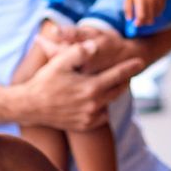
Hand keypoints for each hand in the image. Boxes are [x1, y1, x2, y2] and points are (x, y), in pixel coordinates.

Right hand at [15, 36, 139, 132]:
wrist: (29, 106)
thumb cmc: (44, 81)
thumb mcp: (60, 62)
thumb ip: (79, 52)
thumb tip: (95, 45)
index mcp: (91, 87)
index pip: (118, 75)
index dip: (130, 67)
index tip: (141, 61)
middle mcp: (93, 104)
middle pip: (118, 90)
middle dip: (124, 80)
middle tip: (128, 72)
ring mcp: (89, 117)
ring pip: (109, 103)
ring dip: (112, 93)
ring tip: (112, 84)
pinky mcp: (84, 125)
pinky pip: (101, 116)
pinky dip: (102, 108)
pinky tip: (97, 100)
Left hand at [122, 0, 166, 27]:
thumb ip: (127, 7)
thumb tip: (129, 19)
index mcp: (141, 0)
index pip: (142, 17)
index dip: (138, 23)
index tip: (135, 23)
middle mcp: (151, 2)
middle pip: (149, 20)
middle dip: (143, 22)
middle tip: (139, 20)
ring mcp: (158, 2)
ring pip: (155, 17)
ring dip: (150, 18)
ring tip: (145, 12)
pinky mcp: (164, 0)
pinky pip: (160, 12)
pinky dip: (155, 13)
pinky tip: (151, 8)